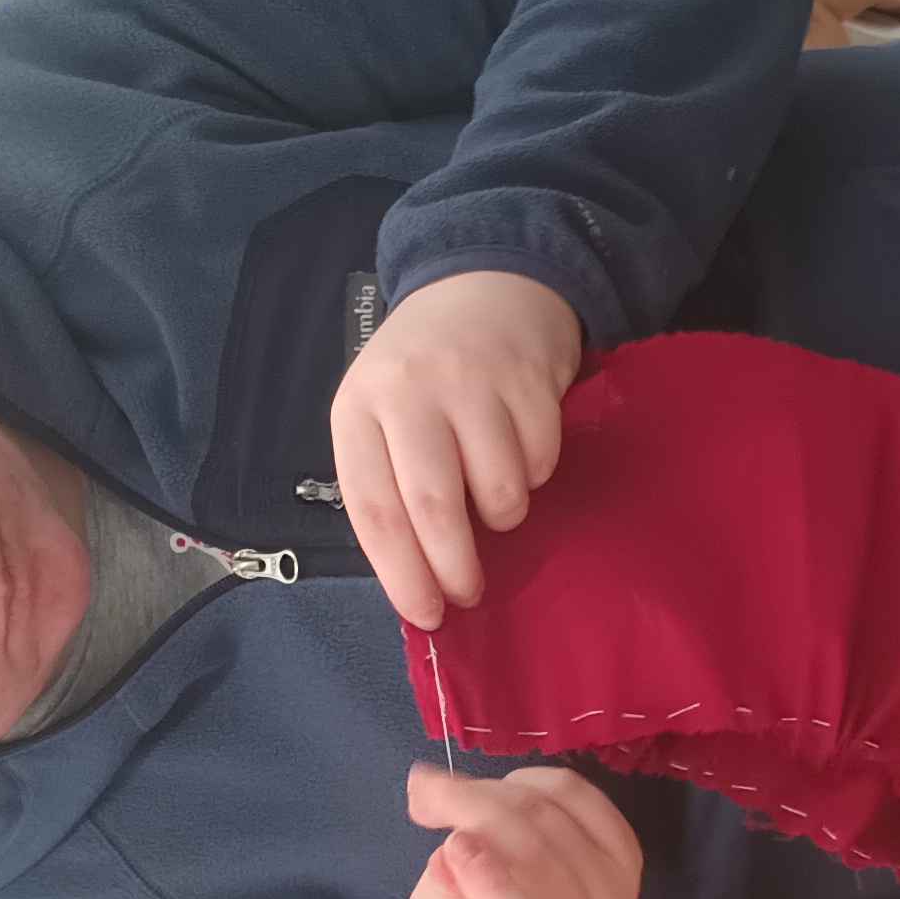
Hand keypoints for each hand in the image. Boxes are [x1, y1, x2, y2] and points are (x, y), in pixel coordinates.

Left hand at [331, 269, 582, 628]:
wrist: (484, 284)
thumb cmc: (423, 371)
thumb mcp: (382, 413)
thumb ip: (390, 480)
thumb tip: (419, 576)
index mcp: (358, 408)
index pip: (374, 509)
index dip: (402, 573)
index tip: (426, 614)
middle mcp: (409, 392)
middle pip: (434, 507)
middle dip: (455, 566)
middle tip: (468, 592)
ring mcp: (471, 382)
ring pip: (499, 490)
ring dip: (503, 515)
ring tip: (495, 498)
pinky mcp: (527, 378)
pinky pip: (540, 461)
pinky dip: (536, 474)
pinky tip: (519, 449)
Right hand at [406, 762, 640, 898]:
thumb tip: (447, 856)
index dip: (491, 884)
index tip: (450, 843)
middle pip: (537, 858)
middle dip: (473, 809)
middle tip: (421, 791)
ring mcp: (612, 890)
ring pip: (553, 818)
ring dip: (493, 791)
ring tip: (448, 791)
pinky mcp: (622, 851)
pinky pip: (580, 796)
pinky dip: (535, 780)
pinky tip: (500, 787)